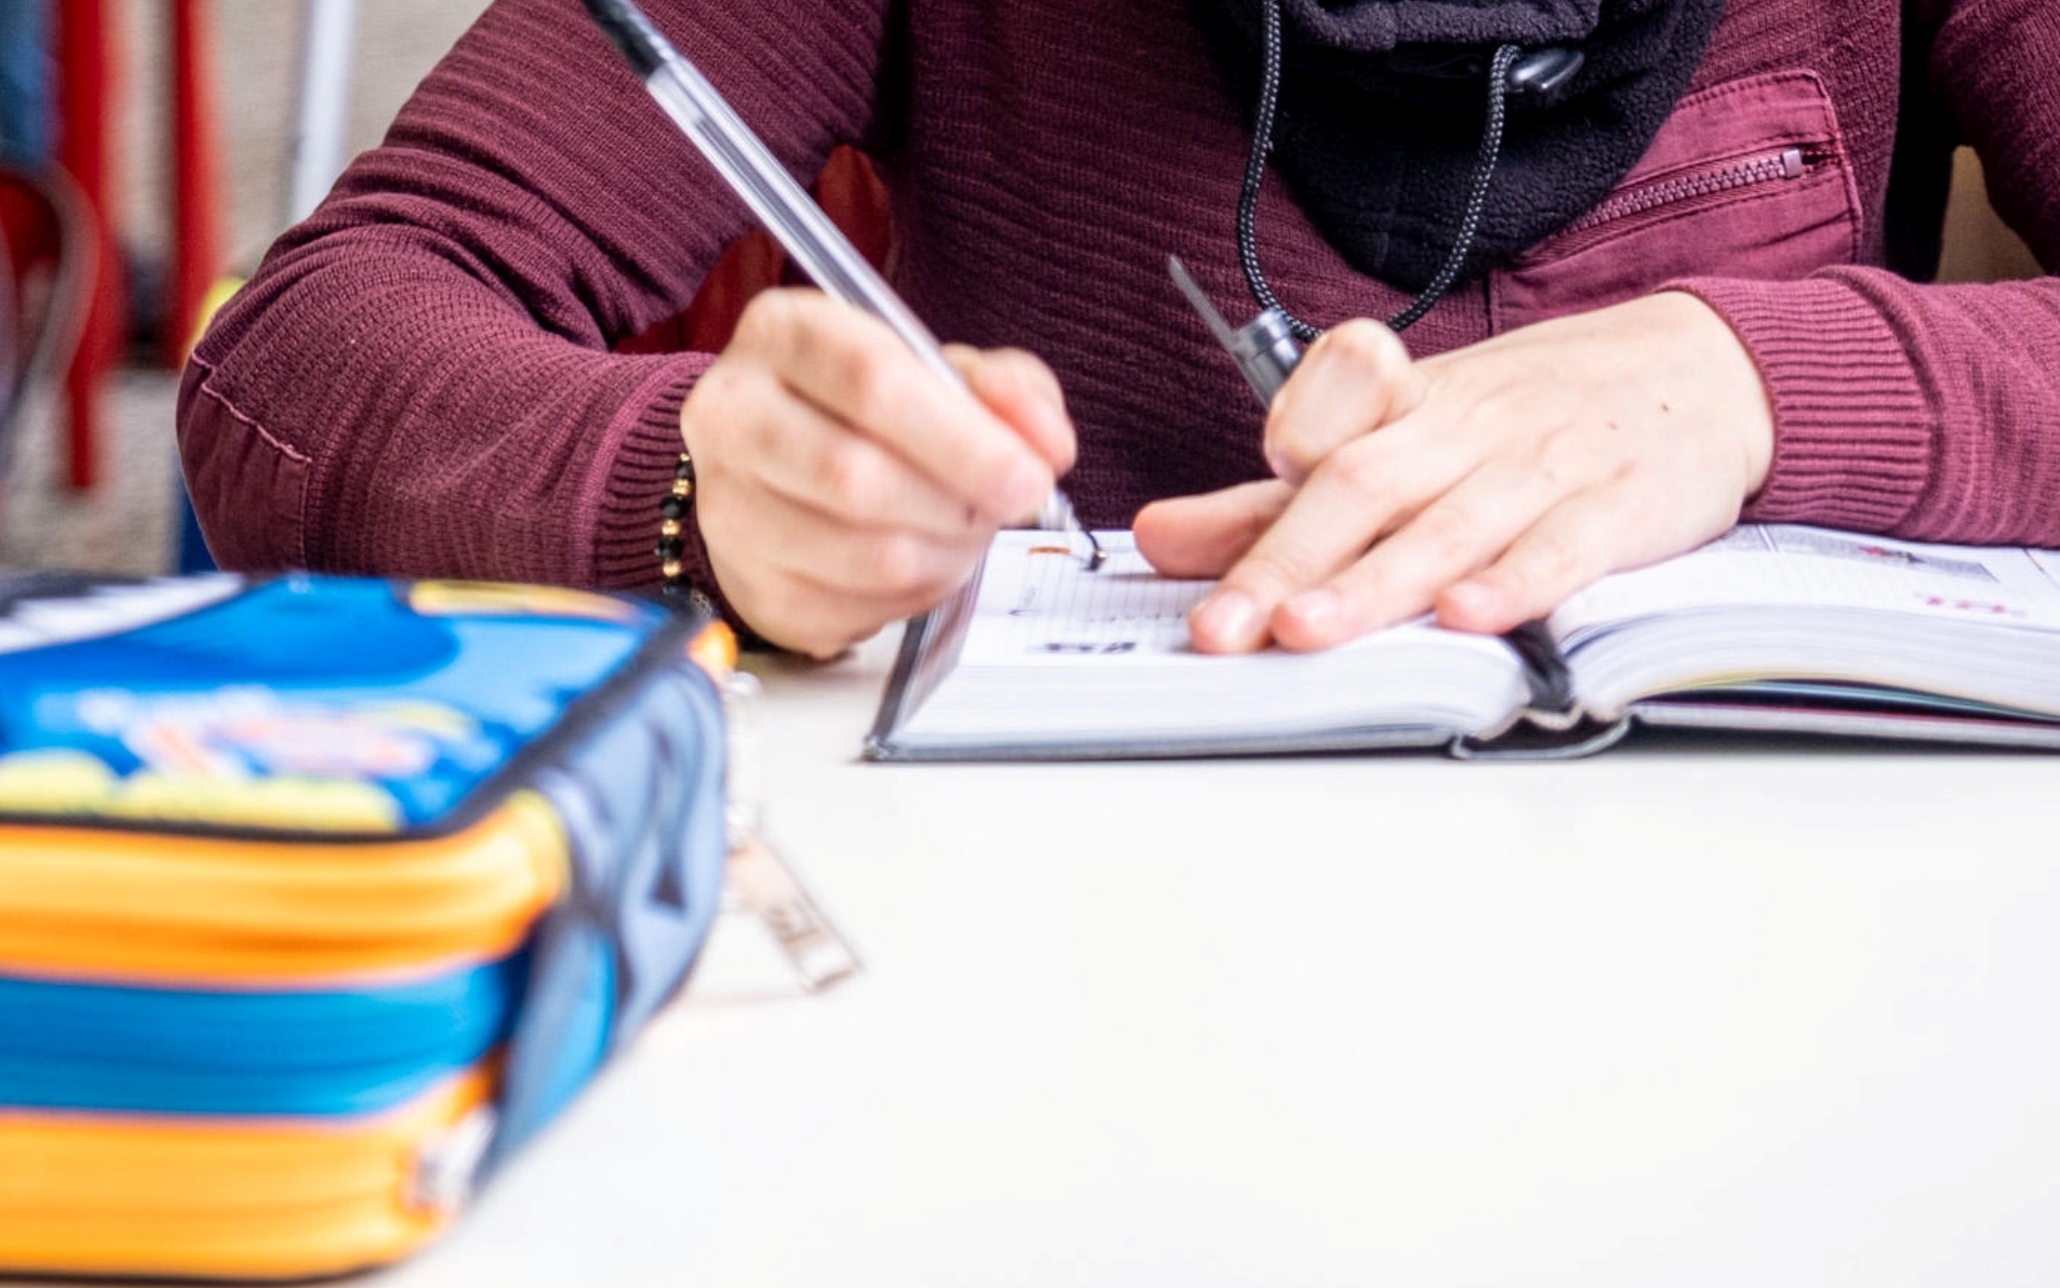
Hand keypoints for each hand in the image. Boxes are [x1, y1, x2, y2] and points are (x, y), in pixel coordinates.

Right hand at [683, 289, 1073, 656]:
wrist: (781, 472)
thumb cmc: (865, 413)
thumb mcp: (942, 371)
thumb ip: (1006, 390)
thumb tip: (1046, 442)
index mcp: (782, 335)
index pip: (871, 380)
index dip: (965, 438)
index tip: (1028, 475)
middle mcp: (732, 415)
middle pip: (857, 476)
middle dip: (960, 504)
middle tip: (1005, 507)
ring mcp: (729, 508)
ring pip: (865, 555)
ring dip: (947, 554)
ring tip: (965, 531)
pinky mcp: (753, 588)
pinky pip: (858, 610)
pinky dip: (914, 597)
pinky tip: (921, 563)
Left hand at [1134, 291, 1773, 651]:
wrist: (1700, 371)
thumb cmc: (1527, 417)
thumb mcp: (1399, 436)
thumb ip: (1276, 500)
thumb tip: (1155, 537)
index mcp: (1403, 406)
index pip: (1317, 429)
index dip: (1251, 484)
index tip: (1176, 536)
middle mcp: (1464, 429)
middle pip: (1360, 487)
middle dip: (1284, 561)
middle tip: (1222, 629)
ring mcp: (1543, 464)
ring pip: (1447, 523)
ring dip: (1376, 582)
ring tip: (1309, 632)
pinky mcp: (1619, 505)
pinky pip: (1565, 543)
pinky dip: (1518, 580)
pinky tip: (1469, 618)